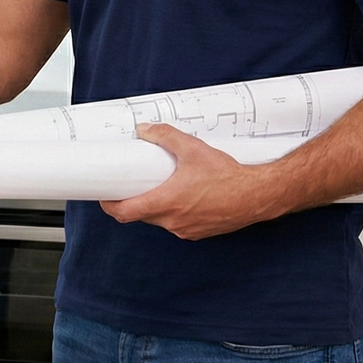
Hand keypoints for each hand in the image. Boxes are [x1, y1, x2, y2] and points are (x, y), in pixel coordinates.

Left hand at [99, 124, 281, 239]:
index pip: (124, 213)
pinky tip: (182, 196)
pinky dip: (173, 211)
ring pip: (159, 220)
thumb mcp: (193, 149)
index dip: (108, 205)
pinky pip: (177, 223)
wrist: (258, 195)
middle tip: (130, 184)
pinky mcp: (199, 232)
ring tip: (159, 186)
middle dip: (132, 201)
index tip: (103, 195)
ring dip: (154, 206)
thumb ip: (165, 136)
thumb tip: (145, 130)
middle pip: (140, 216)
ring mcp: (186, 230)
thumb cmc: (228, 176)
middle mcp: (173, 221)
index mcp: (165, 203)